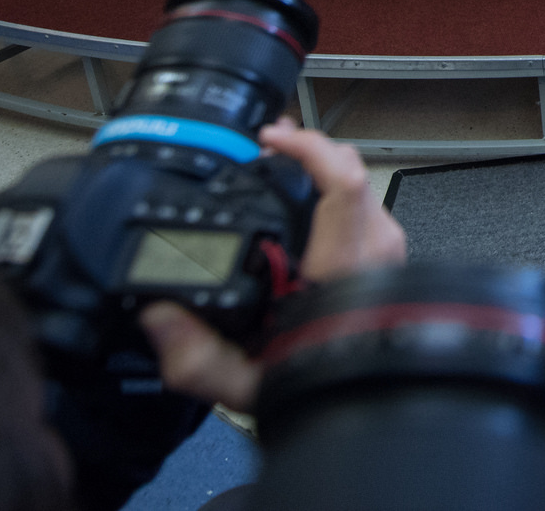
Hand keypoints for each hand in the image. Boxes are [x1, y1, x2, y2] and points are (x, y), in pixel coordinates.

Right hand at [139, 119, 408, 411]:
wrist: (357, 404)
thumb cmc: (309, 389)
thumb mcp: (242, 385)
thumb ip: (195, 356)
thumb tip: (158, 314)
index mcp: (340, 272)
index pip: (343, 185)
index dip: (308, 148)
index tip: (269, 139)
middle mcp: (373, 254)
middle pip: (352, 171)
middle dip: (307, 149)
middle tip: (265, 147)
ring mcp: (385, 252)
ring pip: (360, 184)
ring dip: (320, 168)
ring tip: (277, 166)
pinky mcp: (386, 256)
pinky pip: (363, 204)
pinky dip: (332, 190)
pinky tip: (301, 199)